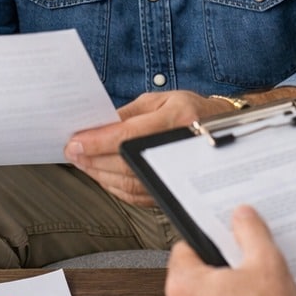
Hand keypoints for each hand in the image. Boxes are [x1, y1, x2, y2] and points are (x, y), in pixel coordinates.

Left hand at [65, 91, 234, 205]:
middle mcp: (177, 149)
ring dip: (98, 174)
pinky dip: (112, 186)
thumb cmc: (189, 109)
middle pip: (124, 163)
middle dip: (92, 159)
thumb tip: (96, 127)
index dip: (97, 141)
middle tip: (72, 153)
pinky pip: (136, 194)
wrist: (224, 130)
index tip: (75, 142)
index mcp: (176, 119)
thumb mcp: (160, 100)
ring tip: (81, 162)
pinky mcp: (172, 190)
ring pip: (128, 183)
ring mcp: (177, 174)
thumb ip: (128, 114)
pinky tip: (100, 175)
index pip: (128, 136)